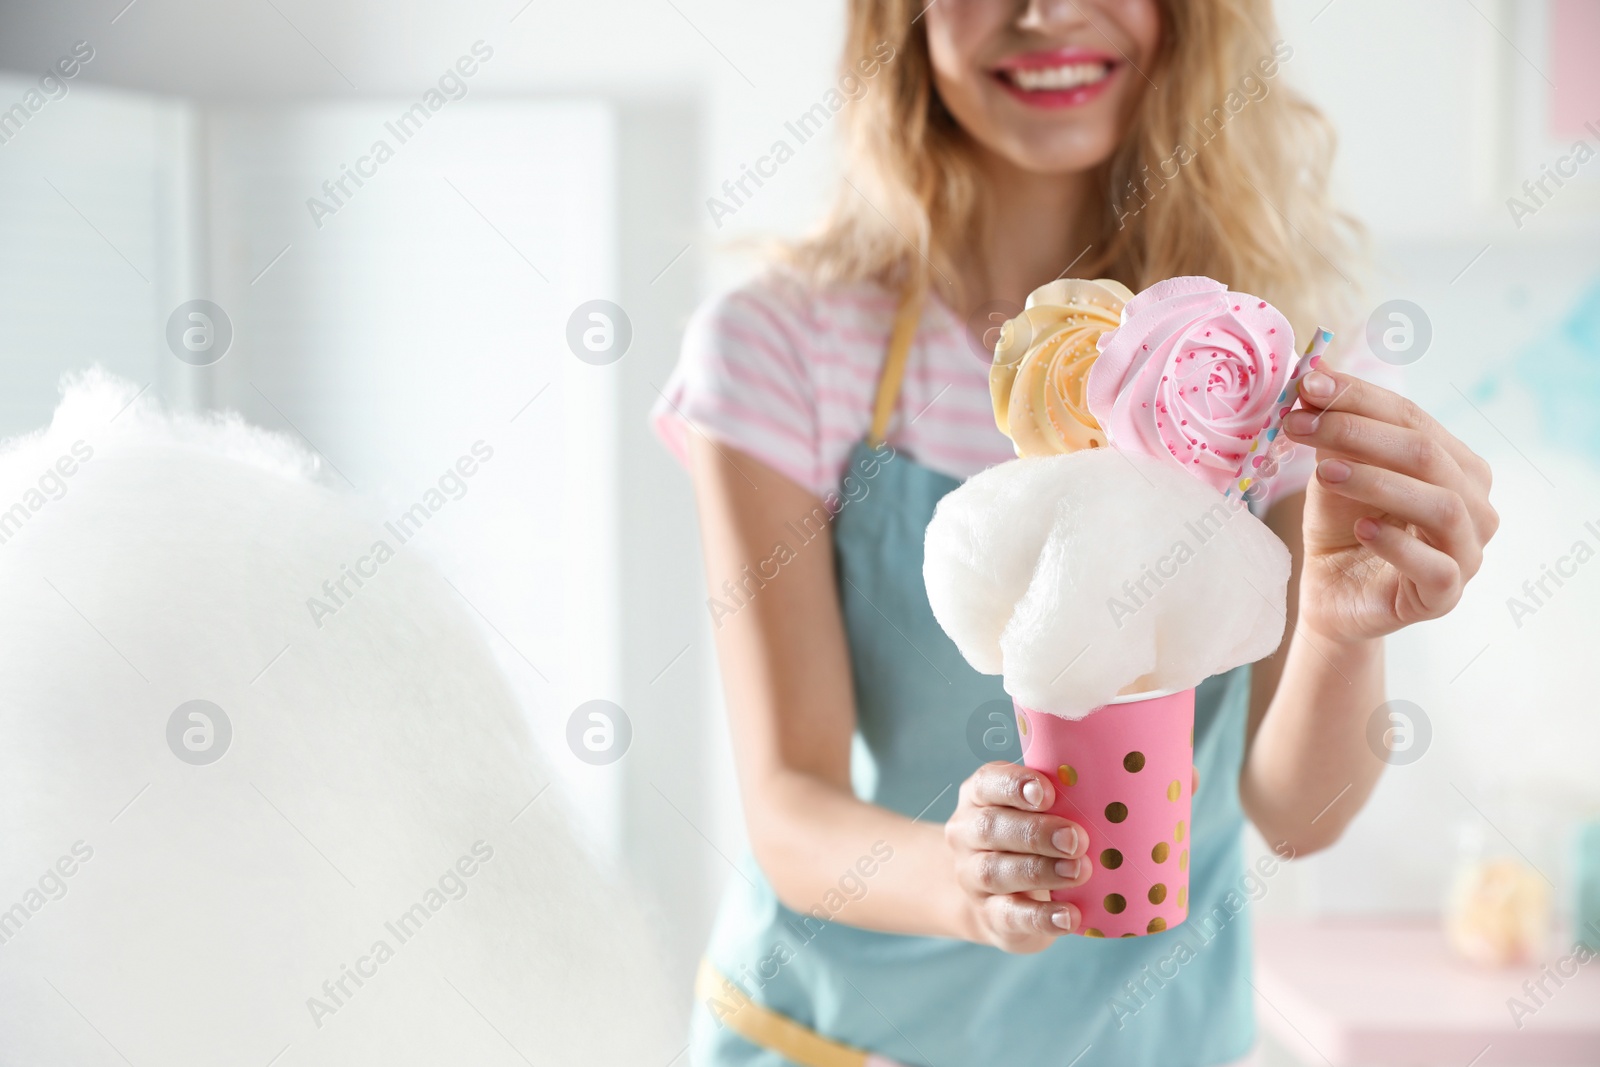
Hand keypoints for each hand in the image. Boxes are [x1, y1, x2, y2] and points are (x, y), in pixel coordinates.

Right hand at [944, 762, 1089, 951]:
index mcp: (979, 798)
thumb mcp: (1035, 814)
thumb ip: (1059, 802)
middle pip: (991, 828)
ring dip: (1041, 871)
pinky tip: (1069, 915)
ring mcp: (972, 878)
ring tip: (1078, 872)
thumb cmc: (1028, 842)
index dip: (1015, 786)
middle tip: (1076, 839)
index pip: (988, 783)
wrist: (996, 900)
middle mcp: (967, 835)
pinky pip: (1010, 916)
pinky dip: (1041, 917)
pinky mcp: (988, 916)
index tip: (1046, 793)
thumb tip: (1106, 798)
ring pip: (996, 872)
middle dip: (1036, 832)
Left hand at [1283, 368, 1497, 643]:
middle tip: (1300, 424)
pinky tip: (1362, 529)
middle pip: (1426, 454)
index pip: (1412, 417)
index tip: (1307, 384)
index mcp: (1457, 465)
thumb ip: (1335, 430)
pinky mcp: (1446, 595)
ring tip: (1324, 472)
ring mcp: (1467, 552)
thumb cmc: (1343, 526)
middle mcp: (1474, 504)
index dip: (1359, 397)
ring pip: (1441, 505)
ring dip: (1377, 481)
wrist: (1333, 595)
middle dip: (1357, 432)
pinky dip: (1398, 544)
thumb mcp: (1335, 471)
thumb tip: (1315, 375)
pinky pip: (1437, 567)